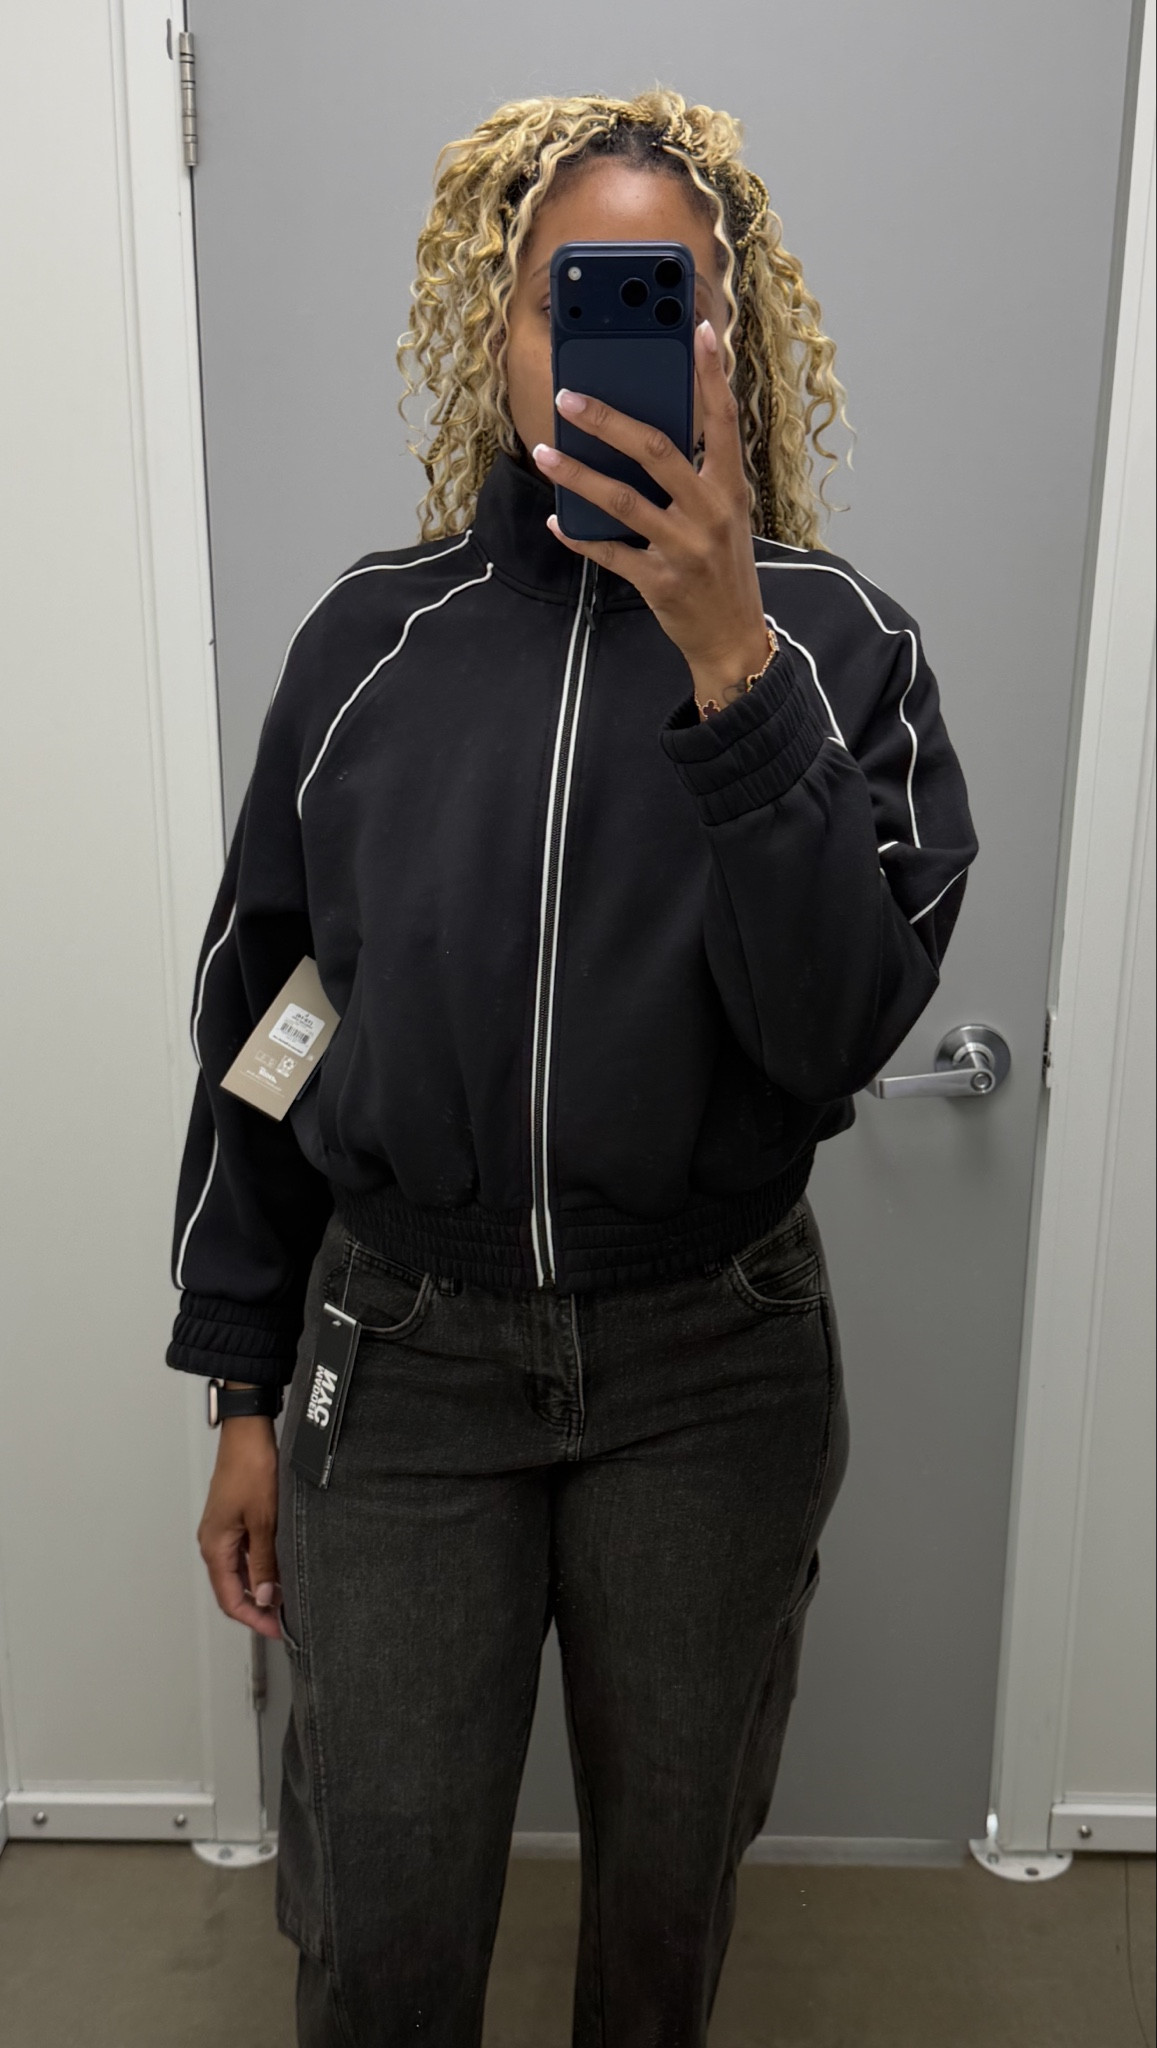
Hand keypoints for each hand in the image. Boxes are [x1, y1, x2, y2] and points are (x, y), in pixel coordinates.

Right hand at [197, 1417, 282, 1639]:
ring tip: (285, 1597)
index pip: (229, 1598)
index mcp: (215, 1546)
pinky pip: (242, 1553)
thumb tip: (263, 1597)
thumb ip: (263, 1562)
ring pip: (238, 1572)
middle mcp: (213, 1541)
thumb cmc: (251, 1468)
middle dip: (257, 1607)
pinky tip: (278, 1568)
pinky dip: (259, 1566)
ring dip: (259, 1587)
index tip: (276, 1629)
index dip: (252, 1618)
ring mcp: (222, 1530)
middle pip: (231, 1588)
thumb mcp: (263, 1521)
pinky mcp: (232, 1518)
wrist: (247, 1433)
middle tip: (283, 1619)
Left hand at [532, 319, 771, 708]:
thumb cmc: (723, 568)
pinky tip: (556, 522)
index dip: (711, 373)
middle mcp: (711, 511)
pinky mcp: (659, 581)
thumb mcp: (725, 515)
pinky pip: (608, 552)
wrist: (733, 638)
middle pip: (656, 450)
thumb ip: (697, 475)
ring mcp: (684, 547)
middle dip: (607, 420)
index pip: (722, 418)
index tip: (699, 330)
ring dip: (576, 475)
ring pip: (621, 500)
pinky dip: (578, 536)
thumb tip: (645, 433)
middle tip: (568, 398)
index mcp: (731, 487)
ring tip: (544, 454)